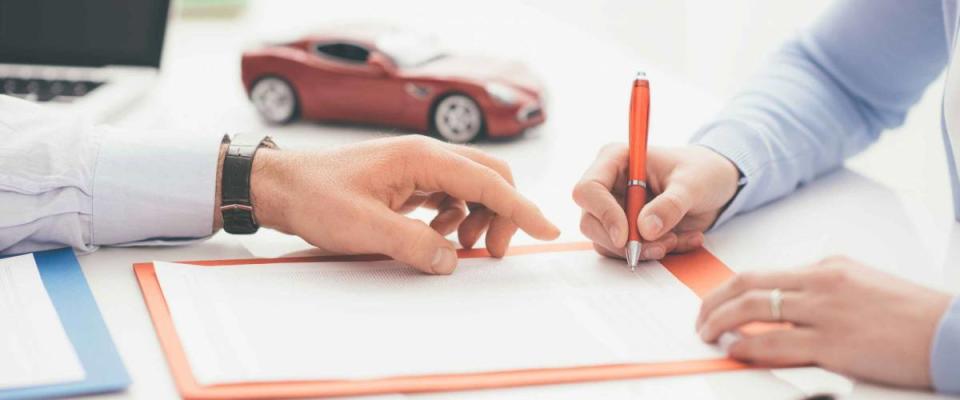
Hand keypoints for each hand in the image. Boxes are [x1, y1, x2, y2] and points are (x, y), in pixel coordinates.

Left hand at [243, 136, 559, 273]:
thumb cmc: (316, 198)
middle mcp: (426, 155)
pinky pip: (450, 194)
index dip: (522, 209)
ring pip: (472, 187)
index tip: (548, 230)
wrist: (281, 186)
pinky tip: (438, 235)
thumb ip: (414, 243)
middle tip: (489, 253)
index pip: (488, 182)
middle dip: (502, 214)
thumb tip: (452, 260)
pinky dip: (456, 216)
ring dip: (477, 217)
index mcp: (422, 157)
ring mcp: (418, 165)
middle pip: (489, 178)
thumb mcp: (364, 227)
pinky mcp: (409, 178)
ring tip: (459, 247)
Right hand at [572, 144, 739, 259]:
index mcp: (615, 160)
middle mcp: (609, 186)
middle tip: (660, 246)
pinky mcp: (627, 230)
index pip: (589, 189)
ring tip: (677, 240)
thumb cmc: (702, 171)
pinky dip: (654, 253)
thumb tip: (645, 229)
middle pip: (590, 221)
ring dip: (642, 250)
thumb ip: (670, 205)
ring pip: (606, 242)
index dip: (604, 214)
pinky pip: (628, 251)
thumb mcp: (693, 184)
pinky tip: (682, 240)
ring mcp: (615, 209)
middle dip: (624, 241)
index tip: (626, 236)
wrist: (716, 185)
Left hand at [696, 256, 952, 387]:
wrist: (949, 333)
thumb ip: (825, 286)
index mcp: (828, 267)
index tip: (715, 301)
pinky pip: (775, 342)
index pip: (763, 274)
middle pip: (748, 284)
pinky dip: (747, 345)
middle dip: (714, 301)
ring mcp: (825, 312)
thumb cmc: (912, 314)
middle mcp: (821, 283)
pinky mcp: (833, 344)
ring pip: (754, 308)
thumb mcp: (863, 283)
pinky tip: (734, 349)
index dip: (730, 289)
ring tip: (708, 334)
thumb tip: (792, 296)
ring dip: (721, 321)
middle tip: (700, 318)